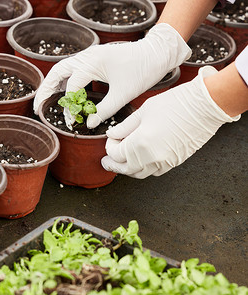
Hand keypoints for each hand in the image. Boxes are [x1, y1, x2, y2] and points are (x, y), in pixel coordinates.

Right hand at [33, 23, 190, 126]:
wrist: (157, 53)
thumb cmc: (143, 70)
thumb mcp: (124, 94)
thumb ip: (104, 111)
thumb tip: (88, 124)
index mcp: (92, 62)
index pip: (72, 88)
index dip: (69, 107)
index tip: (71, 121)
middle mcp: (87, 56)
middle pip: (57, 72)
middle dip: (46, 90)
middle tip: (38, 107)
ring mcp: (89, 55)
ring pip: (63, 69)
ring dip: (53, 84)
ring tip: (45, 100)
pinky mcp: (94, 58)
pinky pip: (73, 68)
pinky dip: (65, 80)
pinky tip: (64, 92)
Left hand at [101, 66, 239, 178]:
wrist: (205, 106)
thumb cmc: (176, 103)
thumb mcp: (143, 111)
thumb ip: (125, 126)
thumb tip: (112, 135)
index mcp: (140, 143)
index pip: (116, 154)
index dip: (109, 147)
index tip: (111, 139)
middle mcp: (152, 157)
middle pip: (125, 168)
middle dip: (114, 164)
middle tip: (107, 160)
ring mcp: (165, 161)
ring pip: (140, 173)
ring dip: (128, 169)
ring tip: (121, 161)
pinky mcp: (175, 162)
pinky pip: (154, 171)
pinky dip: (143, 168)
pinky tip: (140, 160)